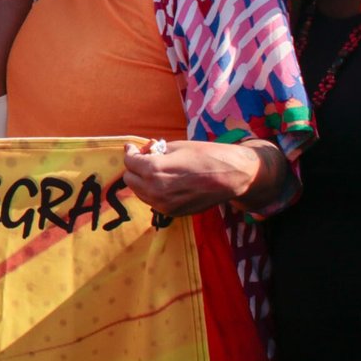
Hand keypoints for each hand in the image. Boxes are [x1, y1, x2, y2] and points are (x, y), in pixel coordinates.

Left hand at [123, 138, 283, 216]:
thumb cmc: (206, 155)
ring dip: (142, 180)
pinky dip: (154, 191)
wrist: (231, 177)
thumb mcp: (177, 146)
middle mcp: (155, 191)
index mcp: (154, 170)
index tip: (133, 147)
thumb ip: (154, 151)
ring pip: (139, 192)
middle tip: (147, 157)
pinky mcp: (172, 213)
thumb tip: (141, 152)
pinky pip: (153, 201)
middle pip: (130, 179)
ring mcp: (163, 205)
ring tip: (158, 170)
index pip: (129, 162)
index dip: (131, 152)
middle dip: (135, 167)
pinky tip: (167, 182)